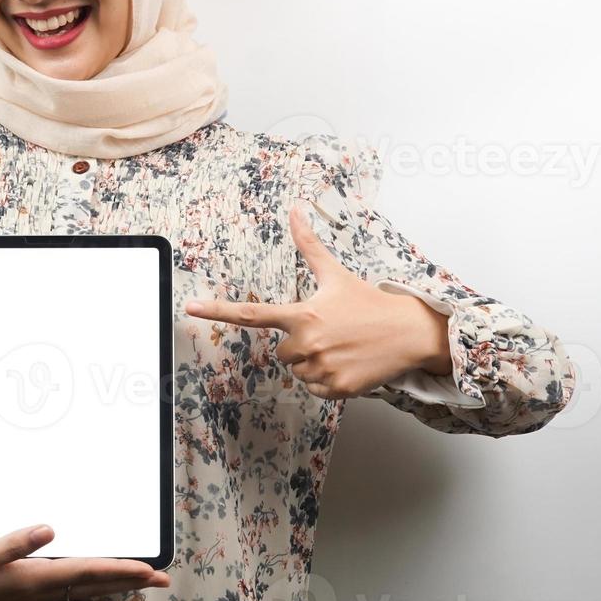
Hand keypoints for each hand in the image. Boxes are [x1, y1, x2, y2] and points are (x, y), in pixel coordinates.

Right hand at [0, 524, 169, 600]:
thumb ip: (12, 543)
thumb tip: (50, 530)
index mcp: (30, 580)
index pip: (86, 574)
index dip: (121, 571)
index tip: (151, 571)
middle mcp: (34, 589)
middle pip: (93, 585)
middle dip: (128, 580)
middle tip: (162, 578)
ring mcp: (26, 591)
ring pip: (81, 587)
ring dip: (112, 581)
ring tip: (138, 578)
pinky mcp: (17, 588)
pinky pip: (64, 586)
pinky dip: (87, 580)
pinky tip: (88, 577)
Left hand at [183, 204, 448, 399]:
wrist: (409, 333)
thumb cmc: (370, 303)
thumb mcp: (336, 274)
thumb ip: (308, 245)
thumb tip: (294, 210)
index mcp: (302, 315)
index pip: (251, 314)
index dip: (218, 311)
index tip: (190, 308)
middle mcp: (306, 343)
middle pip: (282, 351)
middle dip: (301, 344)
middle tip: (331, 332)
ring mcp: (320, 368)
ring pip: (298, 372)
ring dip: (315, 362)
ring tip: (342, 347)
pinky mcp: (335, 389)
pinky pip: (315, 389)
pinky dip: (328, 380)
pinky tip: (348, 363)